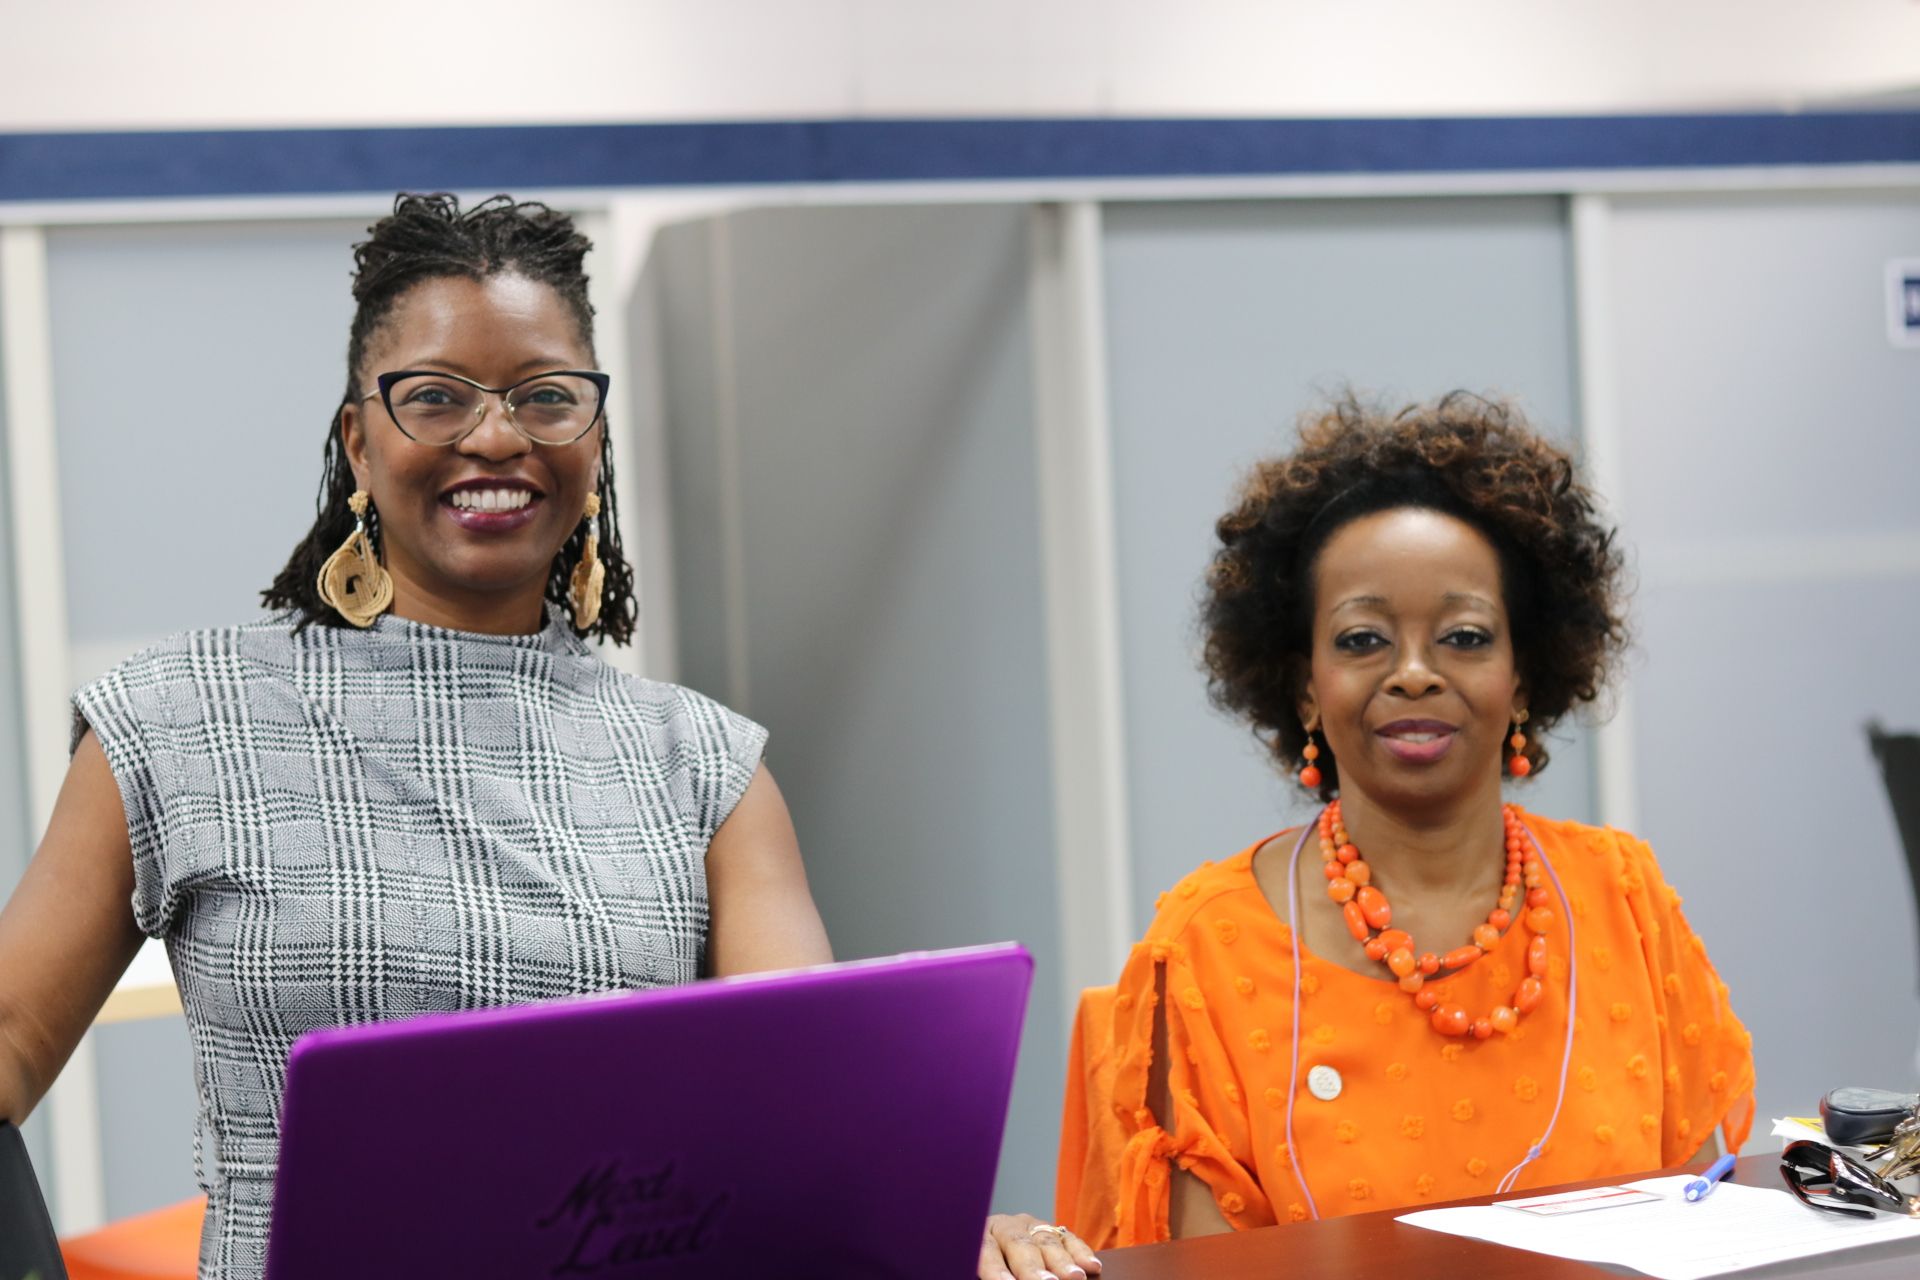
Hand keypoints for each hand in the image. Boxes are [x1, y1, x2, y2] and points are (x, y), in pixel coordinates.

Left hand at [978, 1214, 1101, 1279]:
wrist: (996, 1252)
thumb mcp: (979, 1270)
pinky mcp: (1053, 1231)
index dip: (996, 1270)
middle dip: (1034, 1268)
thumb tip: (1004, 1279)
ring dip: (1062, 1262)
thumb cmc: (987, 1268)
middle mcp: (1007, 1226)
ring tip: (1075, 1278)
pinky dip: (1081, 1253)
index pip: (985, 1251)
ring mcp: (1032, 1226)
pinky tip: (1092, 1266)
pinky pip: (1069, 1239)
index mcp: (980, 1235)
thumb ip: (990, 1275)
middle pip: (1020, 1245)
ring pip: (1047, 1240)